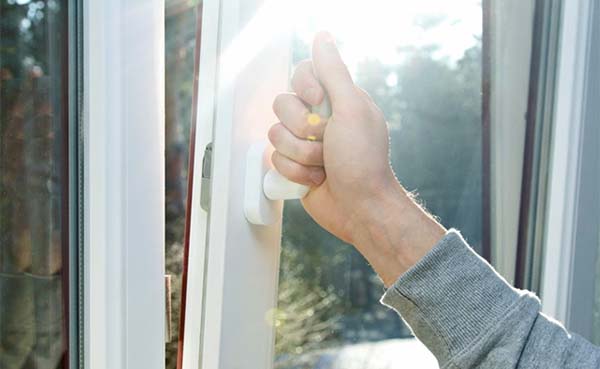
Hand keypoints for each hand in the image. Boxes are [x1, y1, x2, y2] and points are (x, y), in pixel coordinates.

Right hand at [269, 32, 445, 284]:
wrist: (359, 208)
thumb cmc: (363, 160)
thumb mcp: (351, 109)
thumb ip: (333, 72)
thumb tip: (321, 36)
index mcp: (336, 99)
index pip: (302, 73)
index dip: (304, 86)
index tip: (319, 100)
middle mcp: (318, 117)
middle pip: (282, 104)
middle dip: (303, 128)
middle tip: (326, 141)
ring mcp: (304, 142)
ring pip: (275, 133)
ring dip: (301, 154)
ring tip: (324, 166)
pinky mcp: (293, 165)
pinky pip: (274, 159)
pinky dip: (295, 172)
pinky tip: (316, 180)